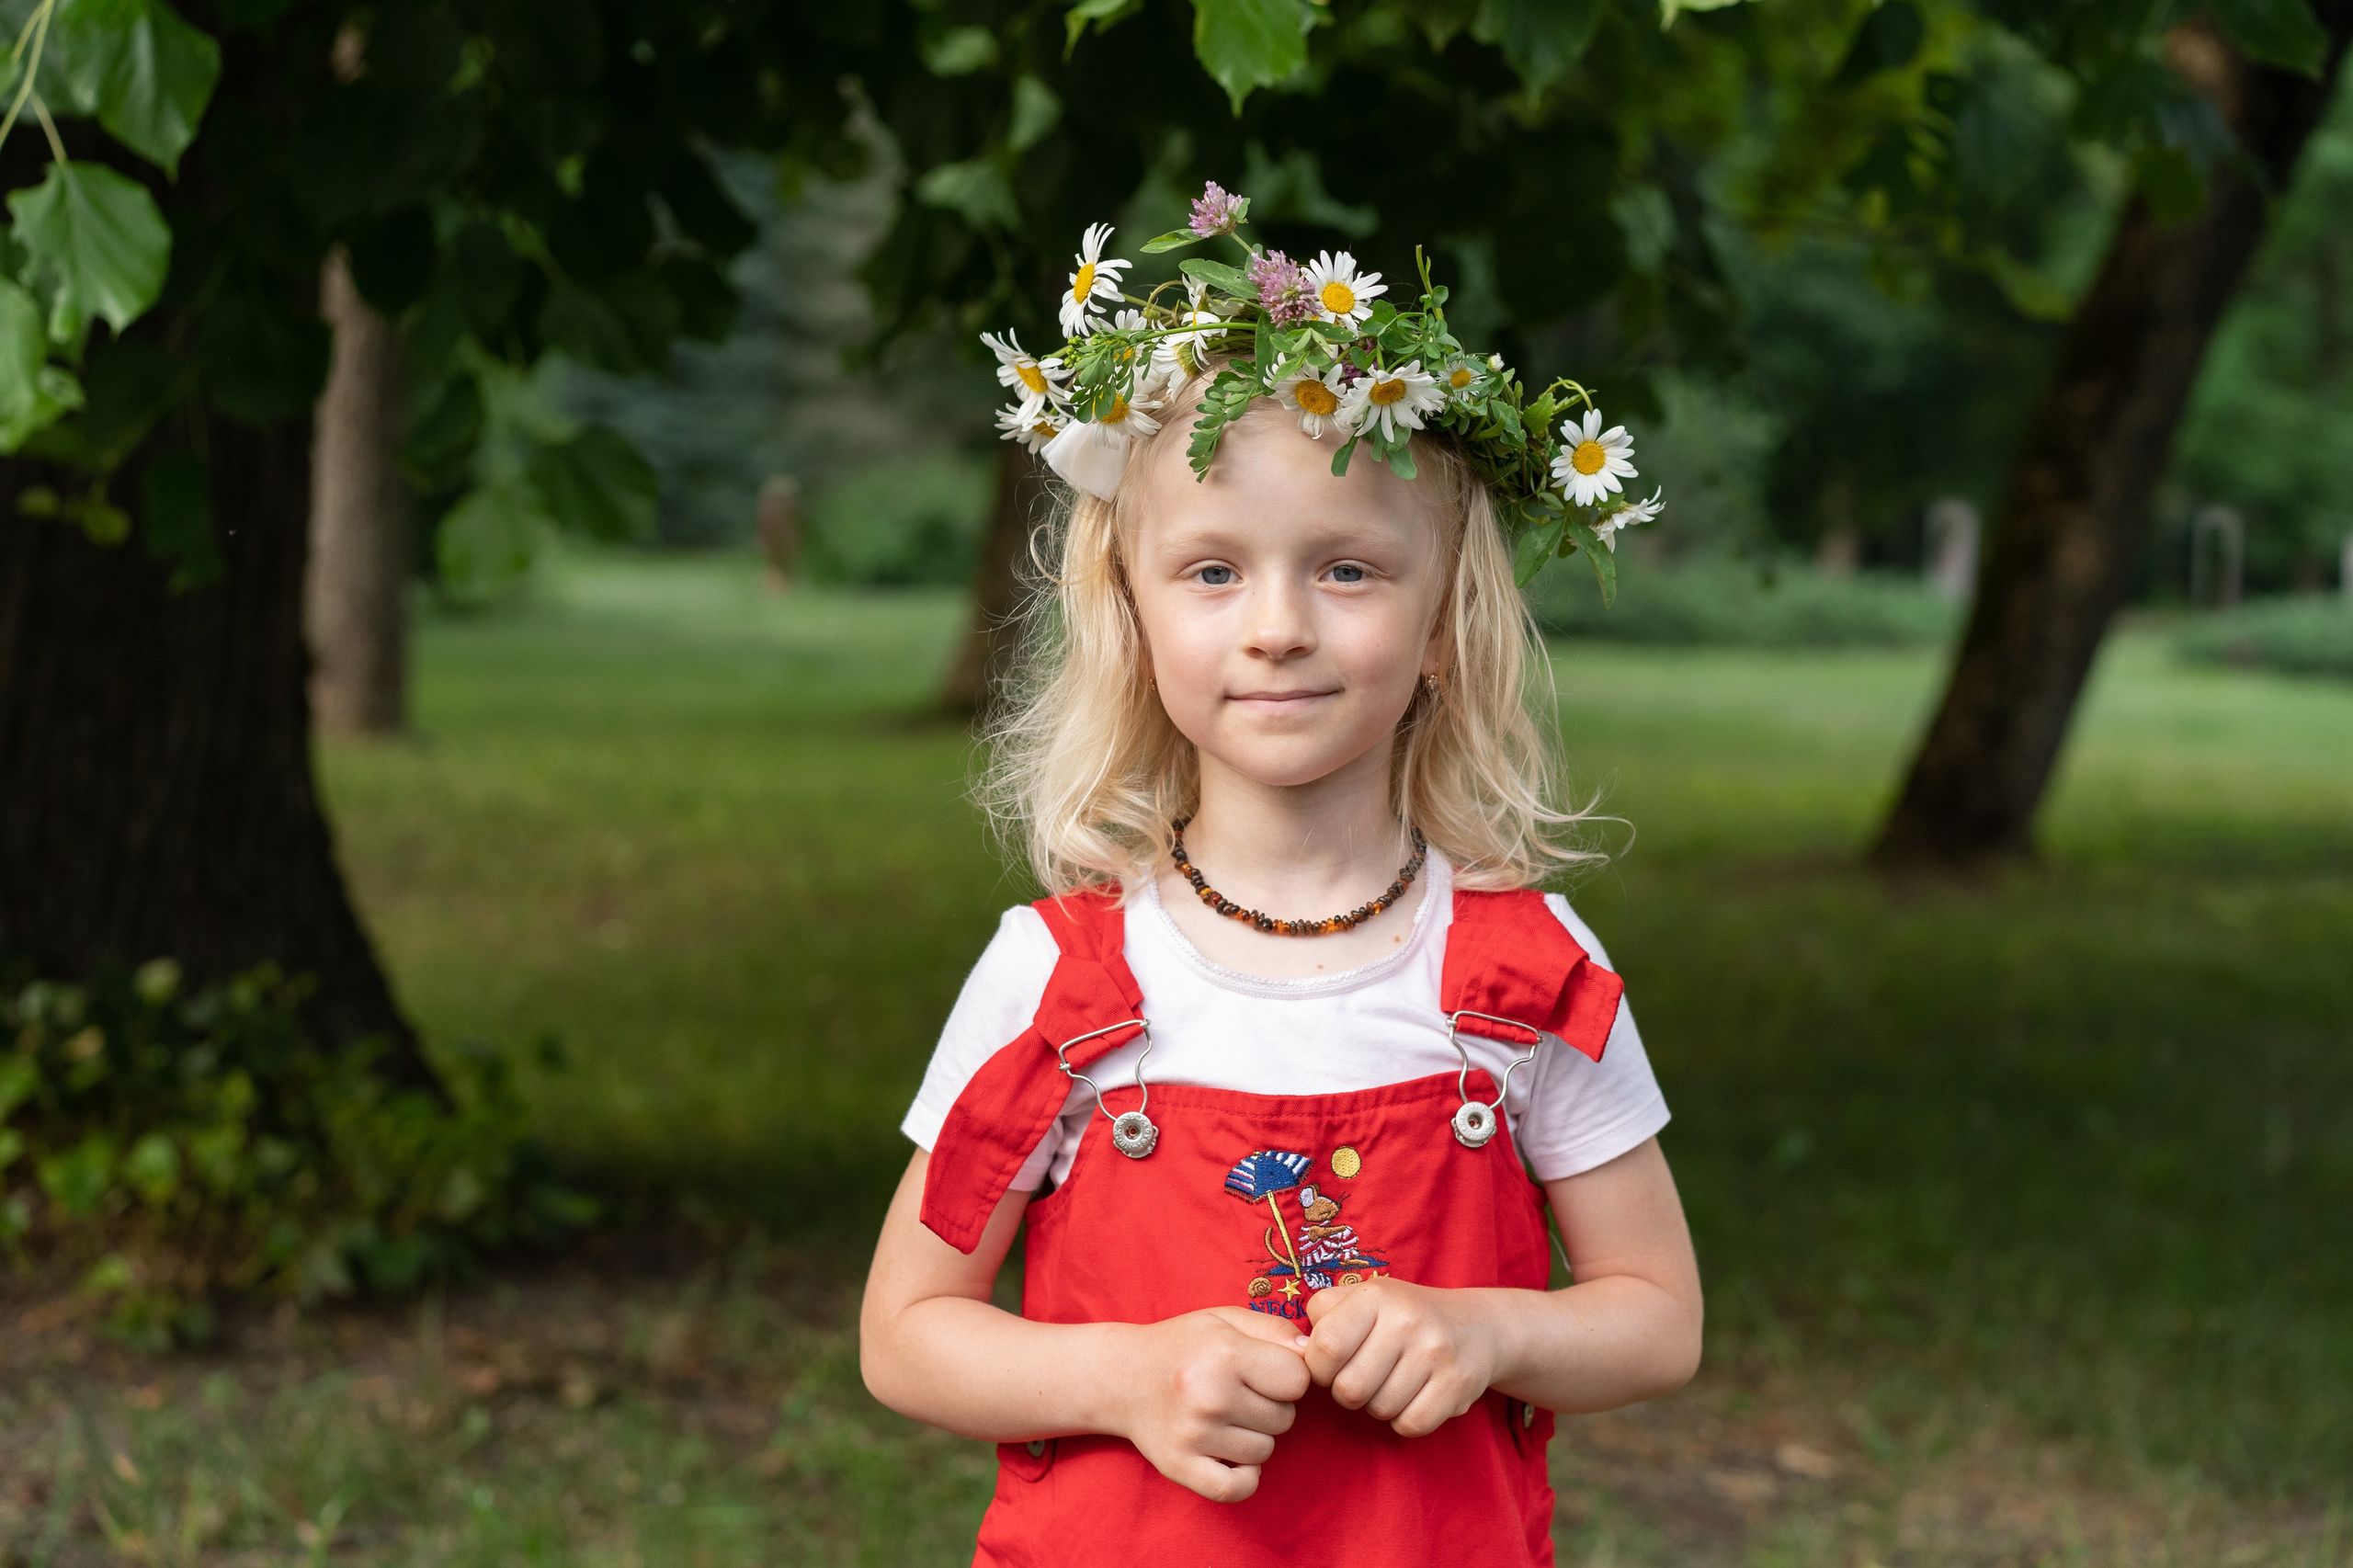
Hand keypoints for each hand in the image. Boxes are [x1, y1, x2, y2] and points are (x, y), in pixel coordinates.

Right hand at [1115, 1307, 1311, 1502]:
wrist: (1121, 1376)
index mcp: (1225, 1353)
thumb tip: (1312, 1354)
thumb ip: (1274, 1329)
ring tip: (1227, 1416)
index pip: (1298, 1380)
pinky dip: (1244, 1477)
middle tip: (1240, 1392)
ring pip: (1265, 1451)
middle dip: (1271, 1406)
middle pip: (1285, 1418)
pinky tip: (1232, 1456)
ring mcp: (1194, 1435)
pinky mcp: (1180, 1467)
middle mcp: (1210, 1395)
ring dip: (1254, 1437)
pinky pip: (1238, 1489)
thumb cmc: (1183, 1345)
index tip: (1266, 1371)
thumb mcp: (1225, 1319)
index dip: (1288, 1375)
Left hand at [1302, 1279, 1501, 1436]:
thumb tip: (1294, 1351)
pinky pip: (1410, 1425)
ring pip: (1378, 1410)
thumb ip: (1323, 1314)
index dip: (1320, 1368)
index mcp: (1376, 1296)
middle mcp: (1407, 1320)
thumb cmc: (1402, 1317)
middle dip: (1348, 1392)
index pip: (1325, 1348)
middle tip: (1365, 1376)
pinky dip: (1405, 1420)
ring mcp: (1436, 1353)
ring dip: (1377, 1405)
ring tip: (1392, 1381)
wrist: (1476, 1327)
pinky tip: (1413, 1396)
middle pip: (1348, 1389)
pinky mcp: (1457, 1386)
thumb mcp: (1364, 1298)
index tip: (1333, 1364)